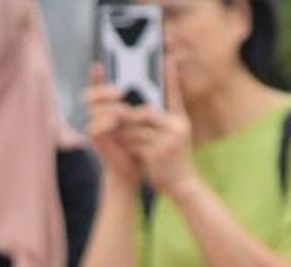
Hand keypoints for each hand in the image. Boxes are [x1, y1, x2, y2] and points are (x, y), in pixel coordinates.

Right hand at [83, 64, 140, 187]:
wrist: (135, 167)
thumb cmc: (142, 141)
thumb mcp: (148, 116)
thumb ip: (151, 97)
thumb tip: (167, 68)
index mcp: (110, 105)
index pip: (101, 86)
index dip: (97, 75)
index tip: (99, 64)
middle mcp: (99, 113)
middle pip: (91, 94)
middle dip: (103, 90)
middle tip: (121, 91)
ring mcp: (95, 125)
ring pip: (94, 109)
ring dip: (107, 106)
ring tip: (120, 107)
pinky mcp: (95, 139)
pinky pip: (94, 126)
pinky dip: (105, 123)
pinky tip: (115, 120)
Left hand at [121, 58, 195, 199]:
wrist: (183, 184)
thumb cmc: (174, 157)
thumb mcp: (176, 133)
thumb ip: (164, 116)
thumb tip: (146, 103)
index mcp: (180, 119)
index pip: (174, 94)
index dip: (172, 77)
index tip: (168, 59)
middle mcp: (177, 128)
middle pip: (143, 113)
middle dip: (123, 112)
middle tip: (107, 108)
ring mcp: (168, 142)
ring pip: (135, 129)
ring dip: (122, 131)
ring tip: (110, 130)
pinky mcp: (158, 155)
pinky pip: (134, 145)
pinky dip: (125, 145)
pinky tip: (119, 147)